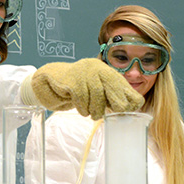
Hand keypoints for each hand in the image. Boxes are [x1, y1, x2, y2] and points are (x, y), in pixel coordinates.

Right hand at [25, 58, 143, 119]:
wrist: (52, 79)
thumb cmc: (77, 87)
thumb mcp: (95, 90)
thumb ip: (110, 96)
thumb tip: (131, 107)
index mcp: (105, 71)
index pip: (122, 82)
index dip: (128, 95)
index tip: (130, 108)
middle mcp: (96, 68)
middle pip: (112, 85)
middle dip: (117, 101)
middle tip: (118, 112)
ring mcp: (83, 72)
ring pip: (97, 93)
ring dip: (96, 109)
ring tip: (93, 115)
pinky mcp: (72, 79)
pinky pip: (82, 97)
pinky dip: (83, 107)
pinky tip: (83, 111)